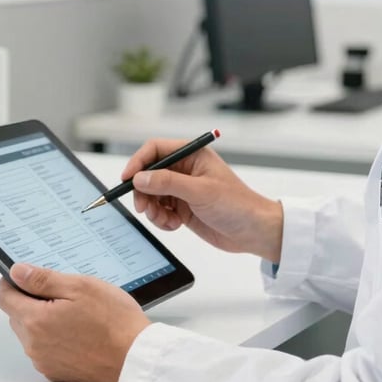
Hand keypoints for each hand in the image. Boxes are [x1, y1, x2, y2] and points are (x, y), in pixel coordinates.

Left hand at [0, 264, 150, 381]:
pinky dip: (55, 337)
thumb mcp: (80, 286)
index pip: (5, 297)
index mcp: (35, 321)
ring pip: (32, 332)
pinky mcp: (57, 372)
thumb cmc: (114, 321)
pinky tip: (79, 330)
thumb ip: (43, 279)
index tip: (24, 275)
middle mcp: (34, 345)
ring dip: (44, 319)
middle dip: (32, 300)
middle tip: (63, 291)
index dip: (12, 282)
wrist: (135, 358)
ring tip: (76, 312)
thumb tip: (17, 272)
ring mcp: (45, 361)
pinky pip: (45, 348)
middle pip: (17, 315)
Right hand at [120, 139, 282, 262]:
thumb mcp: (200, 191)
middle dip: (143, 191)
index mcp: (192, 155)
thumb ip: (168, 183)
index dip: (138, 162)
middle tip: (143, 207)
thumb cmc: (237, 205)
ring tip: (165, 219)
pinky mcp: (182, 207)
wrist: (253, 232)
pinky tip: (174, 224)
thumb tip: (140, 177)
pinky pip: (159, 210)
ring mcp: (182, 189)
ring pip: (151, 194)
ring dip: (152, 208)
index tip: (127, 179)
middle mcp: (185, 169)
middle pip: (148, 173)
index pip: (155, 149)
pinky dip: (161, 219)